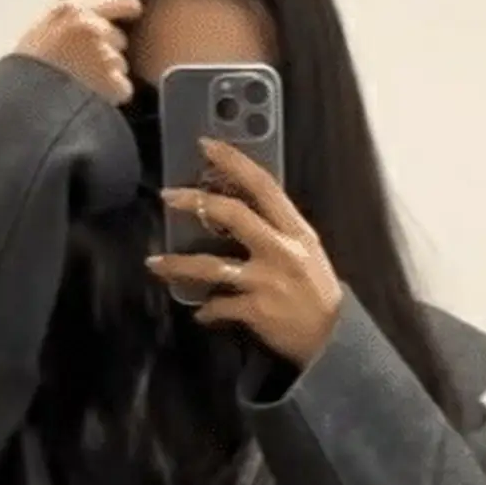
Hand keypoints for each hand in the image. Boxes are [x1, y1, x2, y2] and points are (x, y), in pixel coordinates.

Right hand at [14, 0, 141, 104]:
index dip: (128, 8)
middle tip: (80, 63)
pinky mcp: (113, 84)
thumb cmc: (29, 64)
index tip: (130, 14)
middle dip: (107, 50)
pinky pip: (123, 88)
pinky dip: (112, 95)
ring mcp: (105, 57)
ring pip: (121, 64)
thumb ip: (69, 5)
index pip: (123, 0)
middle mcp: (94, 30)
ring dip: (108, 73)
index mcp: (76, 11)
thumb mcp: (42, 26)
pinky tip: (89, 96)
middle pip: (120, 38)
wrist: (23, 102)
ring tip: (80, 81)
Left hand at [146, 139, 343, 367]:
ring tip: (154, 264)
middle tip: (167, 195)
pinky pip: (218, 306)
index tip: (207, 146)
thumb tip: (236, 206)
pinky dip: (206, 310)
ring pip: (212, 266)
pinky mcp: (255, 310)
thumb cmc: (315, 290)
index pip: (264, 186)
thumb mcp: (306, 250)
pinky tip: (201, 311)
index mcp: (296, 231)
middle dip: (196, 202)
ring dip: (178, 265)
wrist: (331, 338)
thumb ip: (277, 228)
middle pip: (233, 216)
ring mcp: (266, 281)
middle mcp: (281, 251)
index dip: (235, 162)